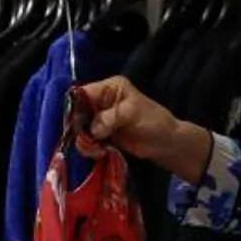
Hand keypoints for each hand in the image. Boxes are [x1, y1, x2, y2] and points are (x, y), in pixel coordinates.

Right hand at [76, 78, 208, 182]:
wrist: (165, 143)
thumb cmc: (153, 121)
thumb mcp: (132, 113)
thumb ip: (109, 118)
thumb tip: (92, 129)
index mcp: (109, 88)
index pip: (83, 93)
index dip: (75, 106)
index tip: (75, 123)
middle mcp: (102, 101)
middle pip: (78, 111)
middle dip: (78, 127)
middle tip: (85, 140)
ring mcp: (100, 119)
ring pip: (80, 128)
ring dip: (84, 140)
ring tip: (96, 150)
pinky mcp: (101, 134)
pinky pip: (87, 140)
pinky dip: (90, 147)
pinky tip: (98, 153)